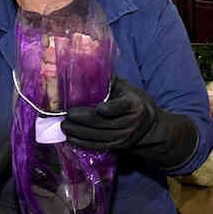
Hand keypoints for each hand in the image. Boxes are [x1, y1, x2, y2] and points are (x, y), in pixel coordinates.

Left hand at [62, 77, 198, 169]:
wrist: (148, 126)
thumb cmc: (133, 101)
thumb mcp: (126, 89)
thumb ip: (109, 82)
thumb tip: (86, 66)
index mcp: (134, 105)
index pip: (120, 107)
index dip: (109, 108)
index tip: (97, 107)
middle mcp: (130, 122)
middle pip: (102, 122)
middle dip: (81, 119)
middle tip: (66, 115)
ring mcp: (124, 137)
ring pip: (97, 135)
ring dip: (78, 131)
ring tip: (64, 125)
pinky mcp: (117, 146)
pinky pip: (97, 145)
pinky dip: (82, 142)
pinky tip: (71, 137)